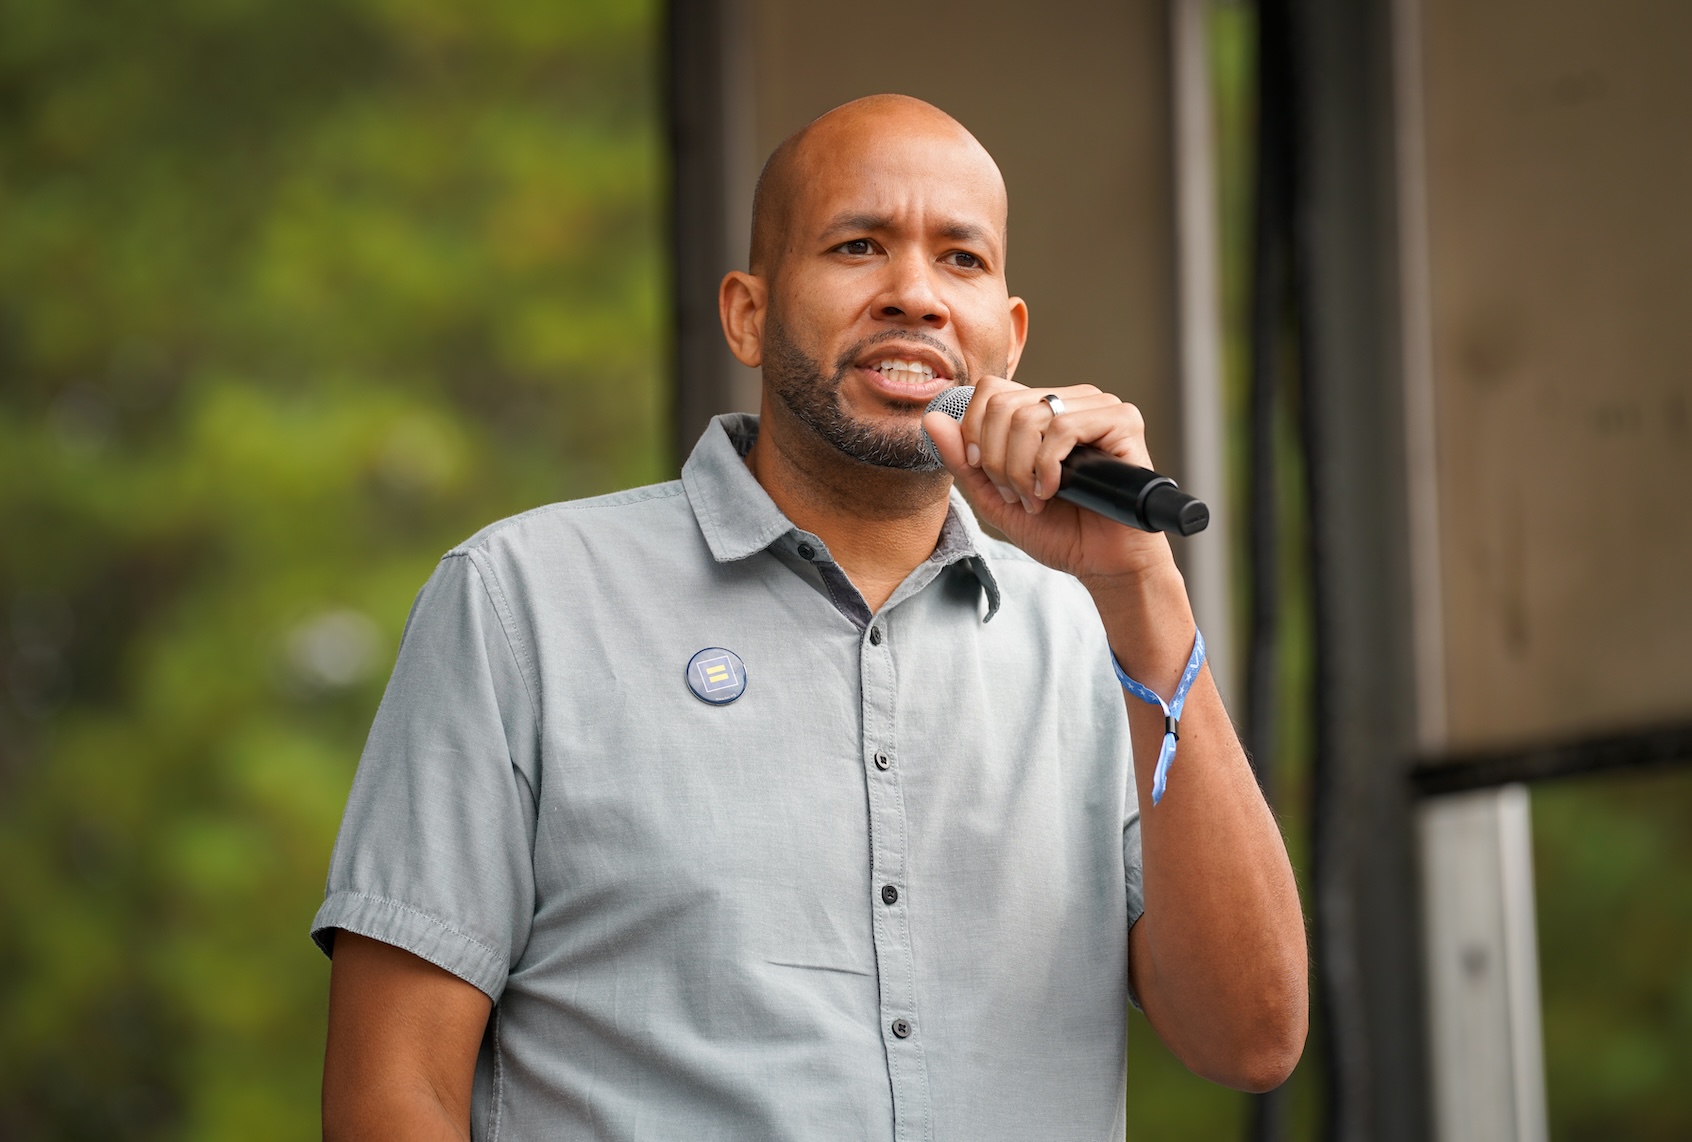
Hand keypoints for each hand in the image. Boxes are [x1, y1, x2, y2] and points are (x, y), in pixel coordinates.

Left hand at [921, 376, 1177, 584]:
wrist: (1102, 563)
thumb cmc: (1058, 530)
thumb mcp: (994, 498)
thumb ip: (963, 462)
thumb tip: (932, 419)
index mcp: (1041, 410)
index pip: (991, 390)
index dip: (976, 433)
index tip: (985, 473)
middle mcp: (1070, 400)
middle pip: (1004, 404)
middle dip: (997, 460)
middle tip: (1015, 495)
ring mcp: (1098, 407)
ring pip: (1030, 415)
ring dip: (1021, 468)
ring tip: (1036, 498)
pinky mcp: (1123, 422)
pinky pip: (1065, 426)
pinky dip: (1048, 465)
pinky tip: (1055, 490)